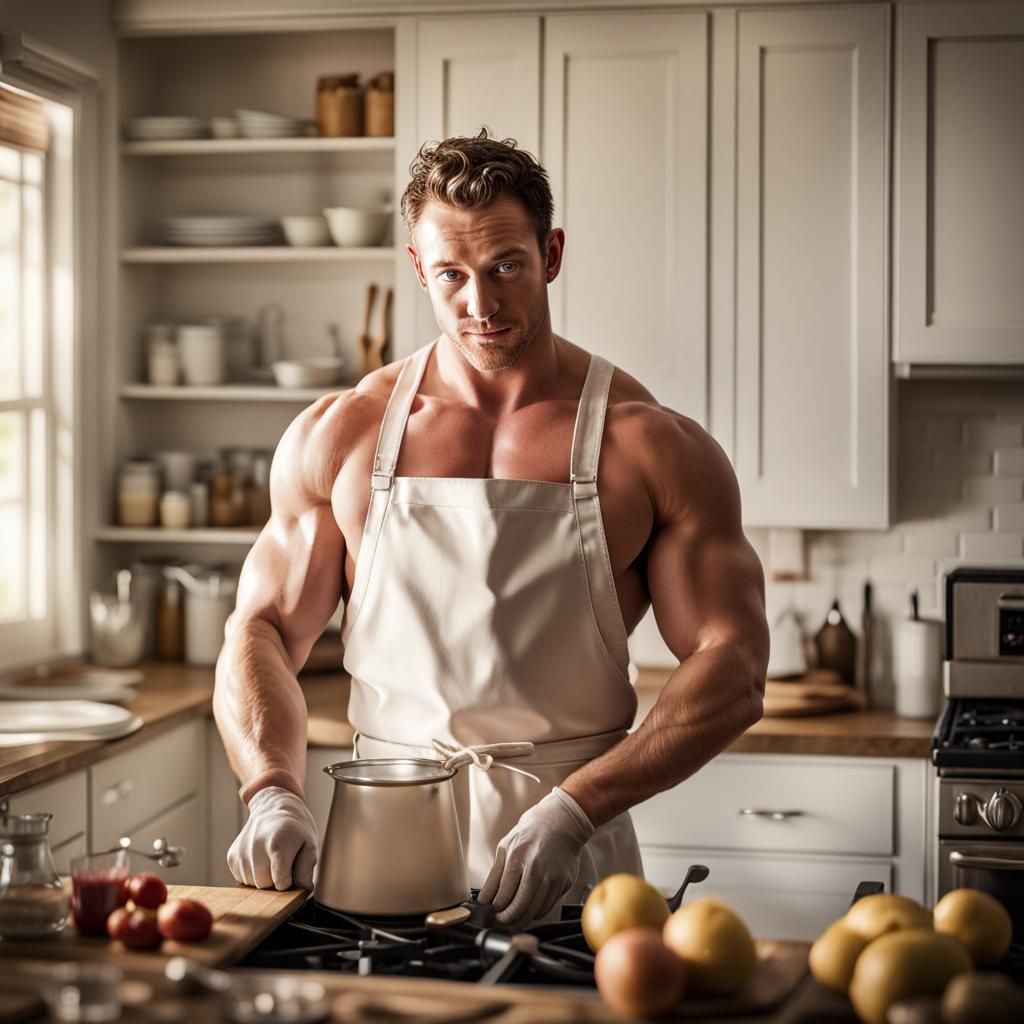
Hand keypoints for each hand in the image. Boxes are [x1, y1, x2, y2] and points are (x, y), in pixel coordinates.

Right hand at [227, 786, 317, 890]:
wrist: (272, 808)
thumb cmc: (294, 828)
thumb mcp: (310, 843)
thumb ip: (306, 869)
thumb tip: (304, 890)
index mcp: (278, 844)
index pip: (281, 883)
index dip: (290, 880)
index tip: (293, 869)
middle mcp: (255, 848)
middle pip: (266, 886)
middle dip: (276, 880)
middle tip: (283, 861)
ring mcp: (241, 853)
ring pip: (253, 885)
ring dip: (264, 877)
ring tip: (271, 857)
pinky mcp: (232, 857)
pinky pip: (243, 880)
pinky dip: (253, 874)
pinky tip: (261, 857)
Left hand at [478, 787, 593, 926]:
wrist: (563, 820)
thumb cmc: (532, 831)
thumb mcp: (505, 846)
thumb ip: (495, 876)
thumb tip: (485, 900)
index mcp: (517, 858)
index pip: (502, 897)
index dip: (494, 911)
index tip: (490, 914)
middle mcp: (536, 869)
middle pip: (518, 909)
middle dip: (506, 920)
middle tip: (500, 920)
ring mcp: (552, 878)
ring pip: (533, 913)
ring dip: (521, 919)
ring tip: (513, 915)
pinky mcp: (564, 884)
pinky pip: (547, 908)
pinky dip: (536, 911)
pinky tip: (530, 904)